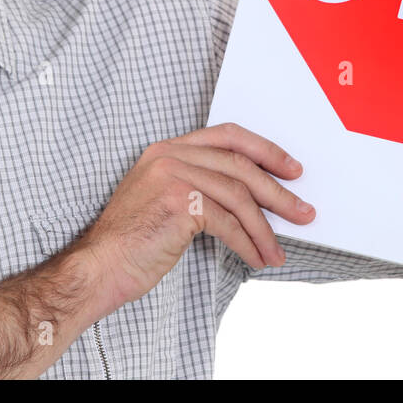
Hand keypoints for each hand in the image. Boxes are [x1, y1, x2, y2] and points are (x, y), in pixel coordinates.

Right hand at [79, 121, 314, 308]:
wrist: (99, 267)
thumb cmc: (133, 242)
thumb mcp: (165, 200)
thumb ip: (200, 186)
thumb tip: (254, 199)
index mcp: (167, 149)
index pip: (228, 136)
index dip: (265, 150)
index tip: (291, 169)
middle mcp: (170, 155)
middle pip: (240, 165)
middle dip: (277, 192)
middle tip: (302, 211)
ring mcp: (173, 176)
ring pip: (238, 196)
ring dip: (265, 228)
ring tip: (278, 250)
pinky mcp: (179, 202)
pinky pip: (228, 222)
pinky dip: (248, 243)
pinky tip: (256, 257)